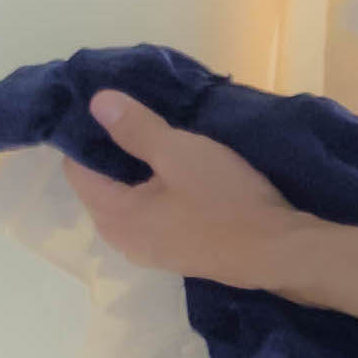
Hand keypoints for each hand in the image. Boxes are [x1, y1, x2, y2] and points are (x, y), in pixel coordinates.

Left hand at [59, 86, 297, 284]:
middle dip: (113, 154)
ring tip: (160, 143)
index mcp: (114, 217)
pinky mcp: (176, 255)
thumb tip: (96, 102)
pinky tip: (177, 176)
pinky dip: (155, 193)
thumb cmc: (226, 200)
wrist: (280, 251)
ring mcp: (150, 252)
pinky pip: (150, 216)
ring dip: (137, 174)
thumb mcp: (179, 152)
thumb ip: (134, 127)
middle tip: (137, 119)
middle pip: (100, 187)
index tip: (112, 110)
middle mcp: (122, 241)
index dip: (89, 135)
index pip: (77, 170)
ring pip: (127, 202)